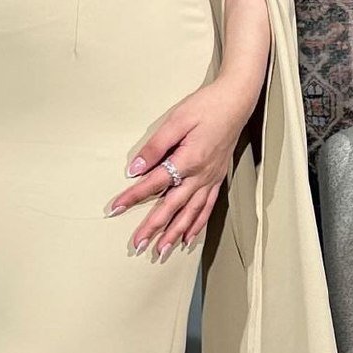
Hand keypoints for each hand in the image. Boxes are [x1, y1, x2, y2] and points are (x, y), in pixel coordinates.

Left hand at [107, 78, 258, 258]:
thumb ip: (155, 146)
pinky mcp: (217, 180)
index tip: (115, 208)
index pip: (154, 183)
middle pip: (172, 207)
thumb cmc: (206, 106)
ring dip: (175, 234)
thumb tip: (135, 169)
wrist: (237, 100)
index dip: (133, 196)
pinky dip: (196, 226)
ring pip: (190, 214)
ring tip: (161, 251)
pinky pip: (206, 209)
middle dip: (153, 228)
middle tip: (138, 245)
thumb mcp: (177, 120)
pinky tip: (187, 239)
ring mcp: (210, 180)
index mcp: (188, 160)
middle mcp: (200, 175)